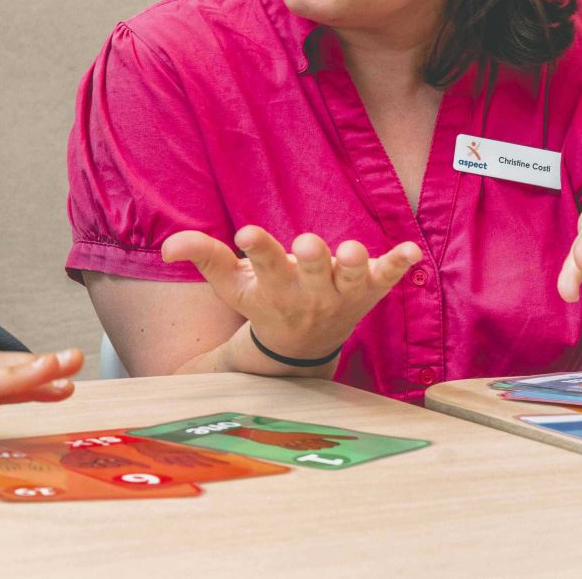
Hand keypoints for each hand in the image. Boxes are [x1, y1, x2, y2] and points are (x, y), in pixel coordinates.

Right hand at [162, 225, 420, 361]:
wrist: (301, 348)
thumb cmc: (263, 303)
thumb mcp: (231, 285)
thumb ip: (204, 257)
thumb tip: (168, 246)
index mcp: (275, 287)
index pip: (264, 266)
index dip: (258, 250)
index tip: (248, 234)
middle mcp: (311, 292)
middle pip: (314, 272)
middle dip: (312, 258)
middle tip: (307, 245)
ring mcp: (344, 292)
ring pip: (352, 276)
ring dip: (355, 264)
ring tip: (353, 251)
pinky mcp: (370, 288)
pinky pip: (389, 277)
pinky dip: (401, 265)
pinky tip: (413, 251)